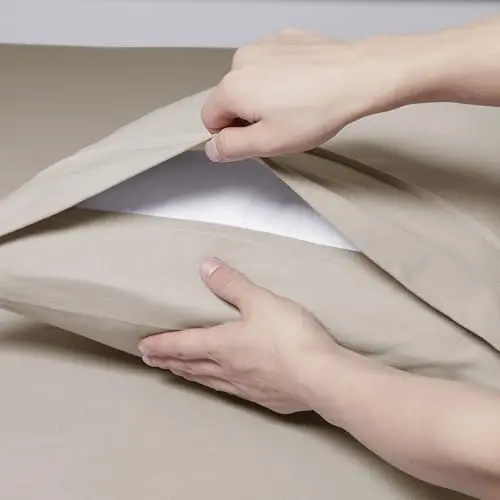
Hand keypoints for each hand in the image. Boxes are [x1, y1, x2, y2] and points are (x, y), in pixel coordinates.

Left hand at [139, 257, 340, 413]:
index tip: (143, 347)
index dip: (162, 344)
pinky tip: (224, 388)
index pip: (183, 344)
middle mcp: (228, 368)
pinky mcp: (264, 398)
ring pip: (208, 381)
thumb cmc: (290, 336)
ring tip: (177, 373)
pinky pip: (230, 392)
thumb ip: (232, 283)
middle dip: (169, 361)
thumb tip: (206, 265)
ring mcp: (245, 387)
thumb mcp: (260, 301)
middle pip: (191, 365)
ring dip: (189, 375)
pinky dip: (216, 387)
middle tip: (152, 361)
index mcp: (223, 344)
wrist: (322, 377)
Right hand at [202, 28, 433, 161]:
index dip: (231, 135)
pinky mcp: (285, 39)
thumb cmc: (316, 110)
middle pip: (231, 98)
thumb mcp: (268, 143)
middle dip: (249, 115)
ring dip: (265, 96)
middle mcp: (241, 61)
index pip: (210, 120)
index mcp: (231, 88)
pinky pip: (271, 64)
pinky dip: (281, 77)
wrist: (356, 76)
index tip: (258, 138)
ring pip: (251, 81)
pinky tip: (304, 87)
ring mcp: (264, 45)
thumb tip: (214, 147)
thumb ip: (232, 148)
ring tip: (296, 104)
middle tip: (281, 125)